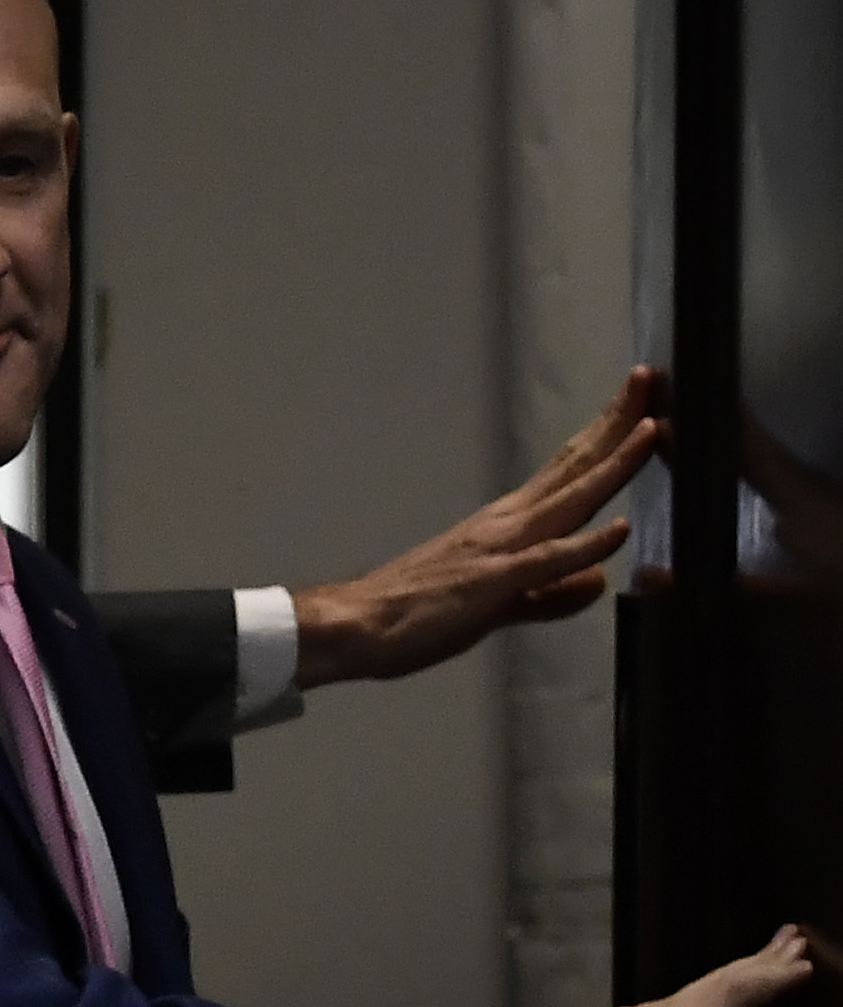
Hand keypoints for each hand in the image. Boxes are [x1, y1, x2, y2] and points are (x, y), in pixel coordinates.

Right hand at [290, 368, 660, 686]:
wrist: (354, 626)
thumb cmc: (413, 615)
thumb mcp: (497, 605)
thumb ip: (549, 594)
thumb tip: (596, 580)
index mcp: (507, 525)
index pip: (568, 471)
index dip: (607, 435)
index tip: (640, 403)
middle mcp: (507, 524)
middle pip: (573, 467)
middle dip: (616, 424)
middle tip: (649, 380)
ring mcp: (501, 549)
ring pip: (569, 500)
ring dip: (613, 465)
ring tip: (652, 428)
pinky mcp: (493, 582)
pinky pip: (549, 559)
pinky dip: (587, 543)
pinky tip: (619, 528)